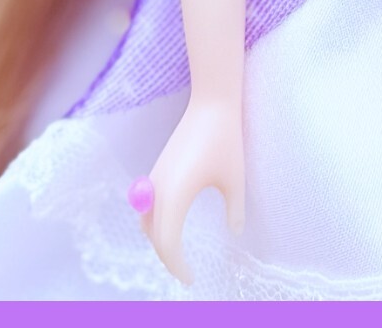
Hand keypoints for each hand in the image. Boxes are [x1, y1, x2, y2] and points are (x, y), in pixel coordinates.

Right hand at [138, 94, 245, 286]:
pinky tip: (173, 223)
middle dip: (167, 257)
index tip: (191, 278)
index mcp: (175, 196)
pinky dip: (155, 221)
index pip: (167, 243)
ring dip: (158, 238)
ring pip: (146, 220)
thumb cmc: (226, 140)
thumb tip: (235, 231)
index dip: (177, 265)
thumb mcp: (235, 179)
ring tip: (177, 252)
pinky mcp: (157, 167)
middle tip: (186, 272)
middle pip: (154, 235)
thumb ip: (234, 210)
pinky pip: (148, 205)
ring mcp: (154, 177)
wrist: (211, 103)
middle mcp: (158, 189)